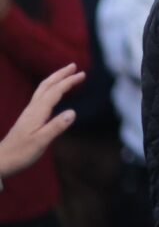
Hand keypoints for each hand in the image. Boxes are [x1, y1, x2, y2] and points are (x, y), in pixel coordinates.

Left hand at [0, 64, 83, 178]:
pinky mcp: (28, 117)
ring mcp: (29, 112)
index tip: (82, 74)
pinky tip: (53, 92)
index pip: (55, 91)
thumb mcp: (41, 141)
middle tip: (74, 66)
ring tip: (65, 74)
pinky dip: (50, 88)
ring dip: (54, 79)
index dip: (68, 82)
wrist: (1, 160)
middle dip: (60, 74)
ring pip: (42, 89)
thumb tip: (73, 112)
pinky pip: (41, 96)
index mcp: (37, 112)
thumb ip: (56, 126)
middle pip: (46, 85)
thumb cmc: (21, 153)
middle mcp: (33, 108)